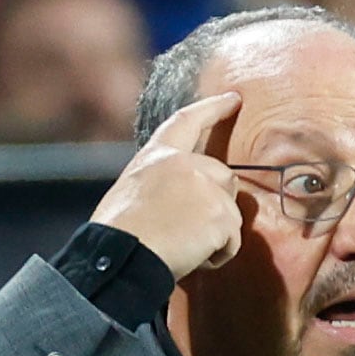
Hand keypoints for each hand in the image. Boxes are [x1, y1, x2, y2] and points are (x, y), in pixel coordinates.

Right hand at [90, 91, 243, 280]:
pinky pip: (232, 241)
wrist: (121, 256)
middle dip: (218, 204)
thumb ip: (163, 183)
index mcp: (157, 155)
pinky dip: (218, 255)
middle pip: (226, 176)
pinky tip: (192, 257)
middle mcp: (185, 163)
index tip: (234, 98)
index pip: (187, 121)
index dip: (213, 108)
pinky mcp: (221, 214)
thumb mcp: (132, 191)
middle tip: (190, 231)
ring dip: (215, 235)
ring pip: (232, 212)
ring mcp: (206, 187)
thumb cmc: (120, 234)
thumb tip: (185, 200)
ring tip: (182, 247)